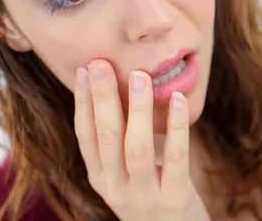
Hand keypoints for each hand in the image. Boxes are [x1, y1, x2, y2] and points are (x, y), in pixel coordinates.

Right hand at [73, 59, 209, 220]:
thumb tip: (115, 89)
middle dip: (102, 98)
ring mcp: (144, 196)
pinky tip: (178, 99)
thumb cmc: (152, 194)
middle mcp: (116, 188)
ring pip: (136, 148)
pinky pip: (175, 158)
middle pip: (105, 138)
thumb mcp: (127, 173)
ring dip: (136, 110)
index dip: (82, 102)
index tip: (83, 69)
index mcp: (101, 178)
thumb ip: (119, 142)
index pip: (85, 135)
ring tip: (140, 76)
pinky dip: (176, 127)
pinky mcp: (175, 199)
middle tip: (101, 63)